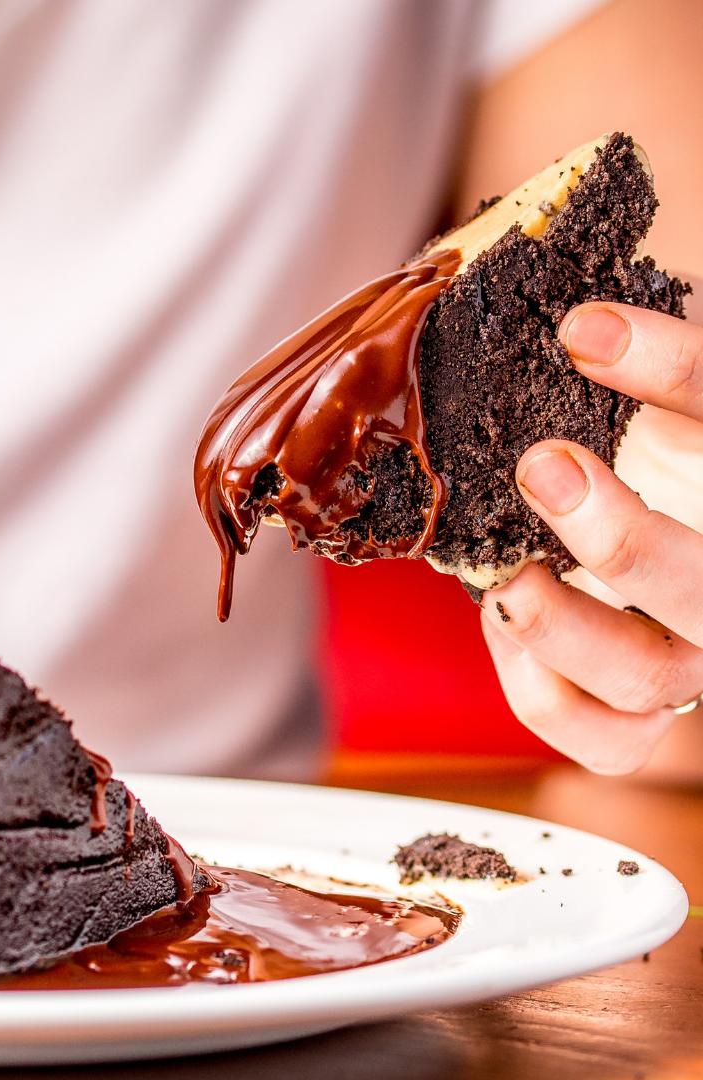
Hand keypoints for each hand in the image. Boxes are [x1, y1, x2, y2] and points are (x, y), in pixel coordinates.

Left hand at [480, 301, 702, 774]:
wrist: (650, 524)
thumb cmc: (646, 450)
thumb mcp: (648, 401)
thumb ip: (634, 363)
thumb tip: (561, 318)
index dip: (676, 369)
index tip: (583, 329)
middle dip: (625, 537)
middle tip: (543, 469)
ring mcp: (692, 661)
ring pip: (652, 680)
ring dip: (567, 628)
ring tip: (506, 580)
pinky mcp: (638, 717)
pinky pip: (600, 739)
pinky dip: (540, 691)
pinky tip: (499, 620)